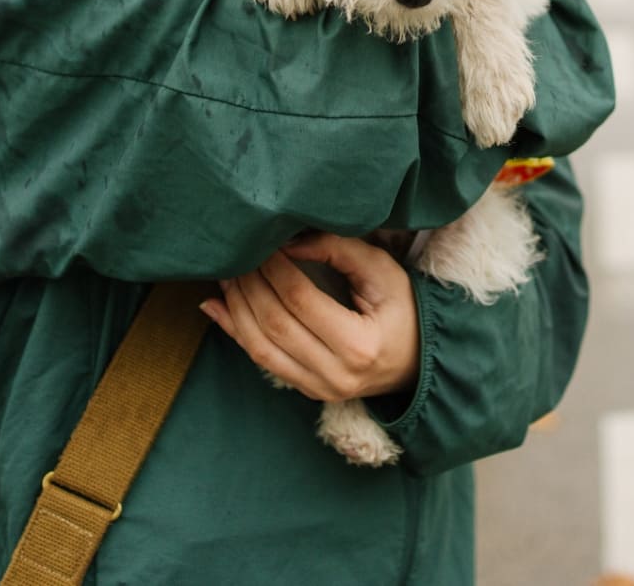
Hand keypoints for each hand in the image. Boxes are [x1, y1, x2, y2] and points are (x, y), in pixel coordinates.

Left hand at [201, 233, 420, 402]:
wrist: (417, 363)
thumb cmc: (403, 310)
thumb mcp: (382, 273)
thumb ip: (339, 250)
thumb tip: (288, 242)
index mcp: (359, 345)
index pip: (301, 301)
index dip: (276, 269)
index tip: (263, 244)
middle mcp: (335, 375)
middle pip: (275, 324)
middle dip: (250, 286)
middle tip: (237, 255)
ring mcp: (318, 389)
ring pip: (260, 348)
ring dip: (237, 308)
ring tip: (225, 276)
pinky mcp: (306, 391)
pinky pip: (261, 361)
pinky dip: (235, 332)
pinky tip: (215, 307)